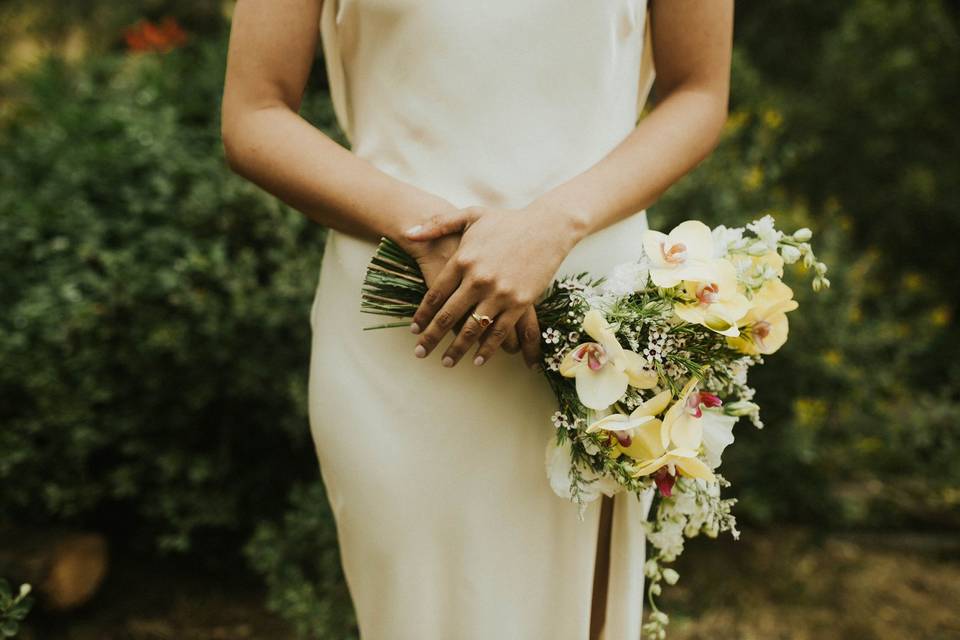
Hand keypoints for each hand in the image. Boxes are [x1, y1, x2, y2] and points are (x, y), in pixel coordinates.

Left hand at [402, 203, 583, 367]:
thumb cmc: (508, 220)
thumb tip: (409, 233)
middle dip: (431, 337)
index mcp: (463, 259)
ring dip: (457, 349)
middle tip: (420, 353)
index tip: (414, 329)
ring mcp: (500, 293)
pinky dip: (488, 349)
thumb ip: (438, 224)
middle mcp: (478, 279)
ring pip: (472, 329)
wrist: (548, 226)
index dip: (422, 315)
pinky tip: (478, 360)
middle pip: (448, 316)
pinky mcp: (520, 302)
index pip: (435, 294)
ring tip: (446, 362)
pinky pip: (500, 332)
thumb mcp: (470, 215)